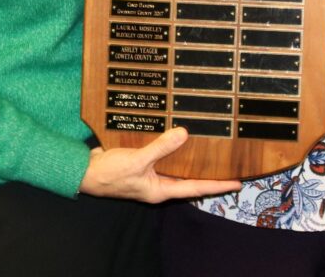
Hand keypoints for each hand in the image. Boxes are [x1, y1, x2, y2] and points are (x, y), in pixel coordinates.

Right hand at [79, 126, 241, 202]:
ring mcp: (151, 173)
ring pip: (177, 166)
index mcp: (161, 190)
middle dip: (208, 172)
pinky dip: (172, 147)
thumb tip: (184, 134)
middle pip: (189, 178)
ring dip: (191, 158)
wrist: (86, 171)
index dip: (217, 185)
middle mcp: (159, 183)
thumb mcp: (138, 161)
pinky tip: (179, 136)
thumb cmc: (111, 173)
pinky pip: (163, 155)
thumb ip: (161, 148)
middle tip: (229, 163)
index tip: (237, 182)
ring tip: (211, 148)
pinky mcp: (143, 162)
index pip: (196, 188)